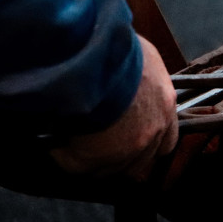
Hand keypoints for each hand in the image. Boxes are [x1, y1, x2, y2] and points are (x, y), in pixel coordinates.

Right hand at [50, 34, 177, 180]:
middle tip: (100, 145)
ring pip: (108, 169)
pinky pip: (75, 165)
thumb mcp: (144, 56)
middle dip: (121, 157)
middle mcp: (151, 132)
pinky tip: (56, 140)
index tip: (133, 138)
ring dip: (92, 159)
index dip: (149, 142)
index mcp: (165, 106)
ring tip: (74, 141)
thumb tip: (133, 71)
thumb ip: (145, 74)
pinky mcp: (93, 160)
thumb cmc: (118, 51)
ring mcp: (124, 150)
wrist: (93, 61)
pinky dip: (64, 155)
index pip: (167, 140)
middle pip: (140, 162)